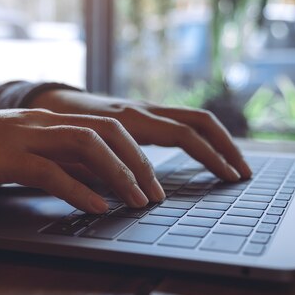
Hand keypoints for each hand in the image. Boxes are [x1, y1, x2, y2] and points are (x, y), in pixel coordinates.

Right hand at [0, 108, 162, 213]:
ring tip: (137, 201)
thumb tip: (92, 182)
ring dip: (118, 174)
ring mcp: (25, 136)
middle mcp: (42, 122)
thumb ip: (54, 160)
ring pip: (86, 145)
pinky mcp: (5, 157)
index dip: (134, 154)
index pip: (104, 127)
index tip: (150, 182)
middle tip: (154, 194)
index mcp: (47, 120)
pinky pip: (51, 171)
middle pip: (106, 131)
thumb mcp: (19, 151)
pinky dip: (79, 189)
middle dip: (137, 162)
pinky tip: (97, 207)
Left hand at [29, 89, 251, 180]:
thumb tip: (127, 193)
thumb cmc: (60, 128)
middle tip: (243, 173)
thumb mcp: (75, 150)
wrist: (50, 101)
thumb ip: (101, 169)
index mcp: (129, 119)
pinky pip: (180, 121)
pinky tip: (208, 155)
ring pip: (193, 118)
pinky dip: (200, 137)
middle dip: (226, 147)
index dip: (210, 157)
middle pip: (198, 121)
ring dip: (218, 141)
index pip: (184, 135)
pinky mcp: (144, 114)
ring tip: (235, 166)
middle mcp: (143, 110)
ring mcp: (145, 109)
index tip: (229, 177)